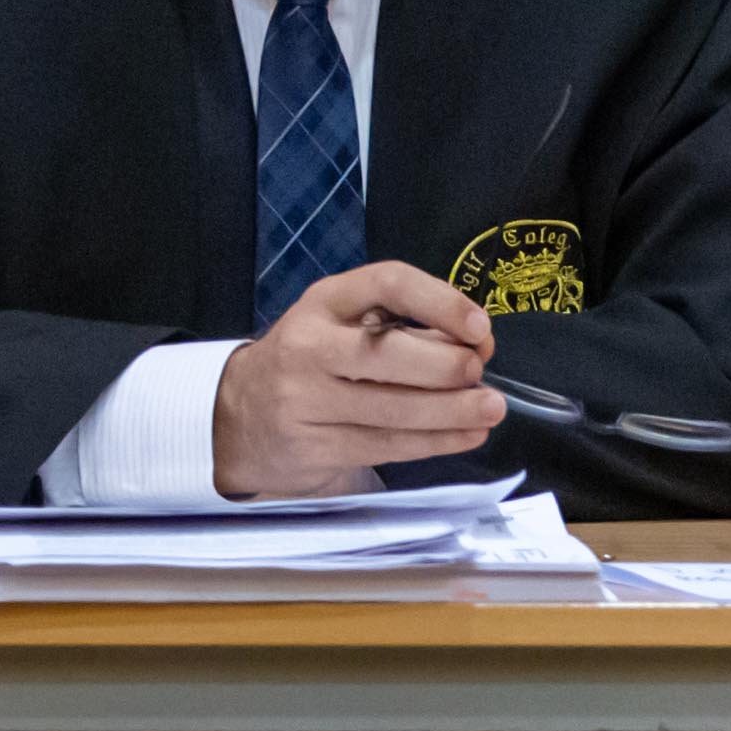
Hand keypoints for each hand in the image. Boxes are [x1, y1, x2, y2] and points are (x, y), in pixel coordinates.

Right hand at [212, 260, 502, 496]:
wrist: (239, 417)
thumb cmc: (313, 364)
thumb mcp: (346, 327)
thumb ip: (411, 329)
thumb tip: (478, 342)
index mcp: (324, 301)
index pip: (387, 283)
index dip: (440, 302)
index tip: (479, 326)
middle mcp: (308, 345)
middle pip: (388, 352)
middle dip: (446, 365)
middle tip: (479, 373)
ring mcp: (304, 399)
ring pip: (392, 408)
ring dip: (452, 411)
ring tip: (490, 409)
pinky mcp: (313, 446)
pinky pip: (386, 446)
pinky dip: (435, 442)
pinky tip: (467, 435)